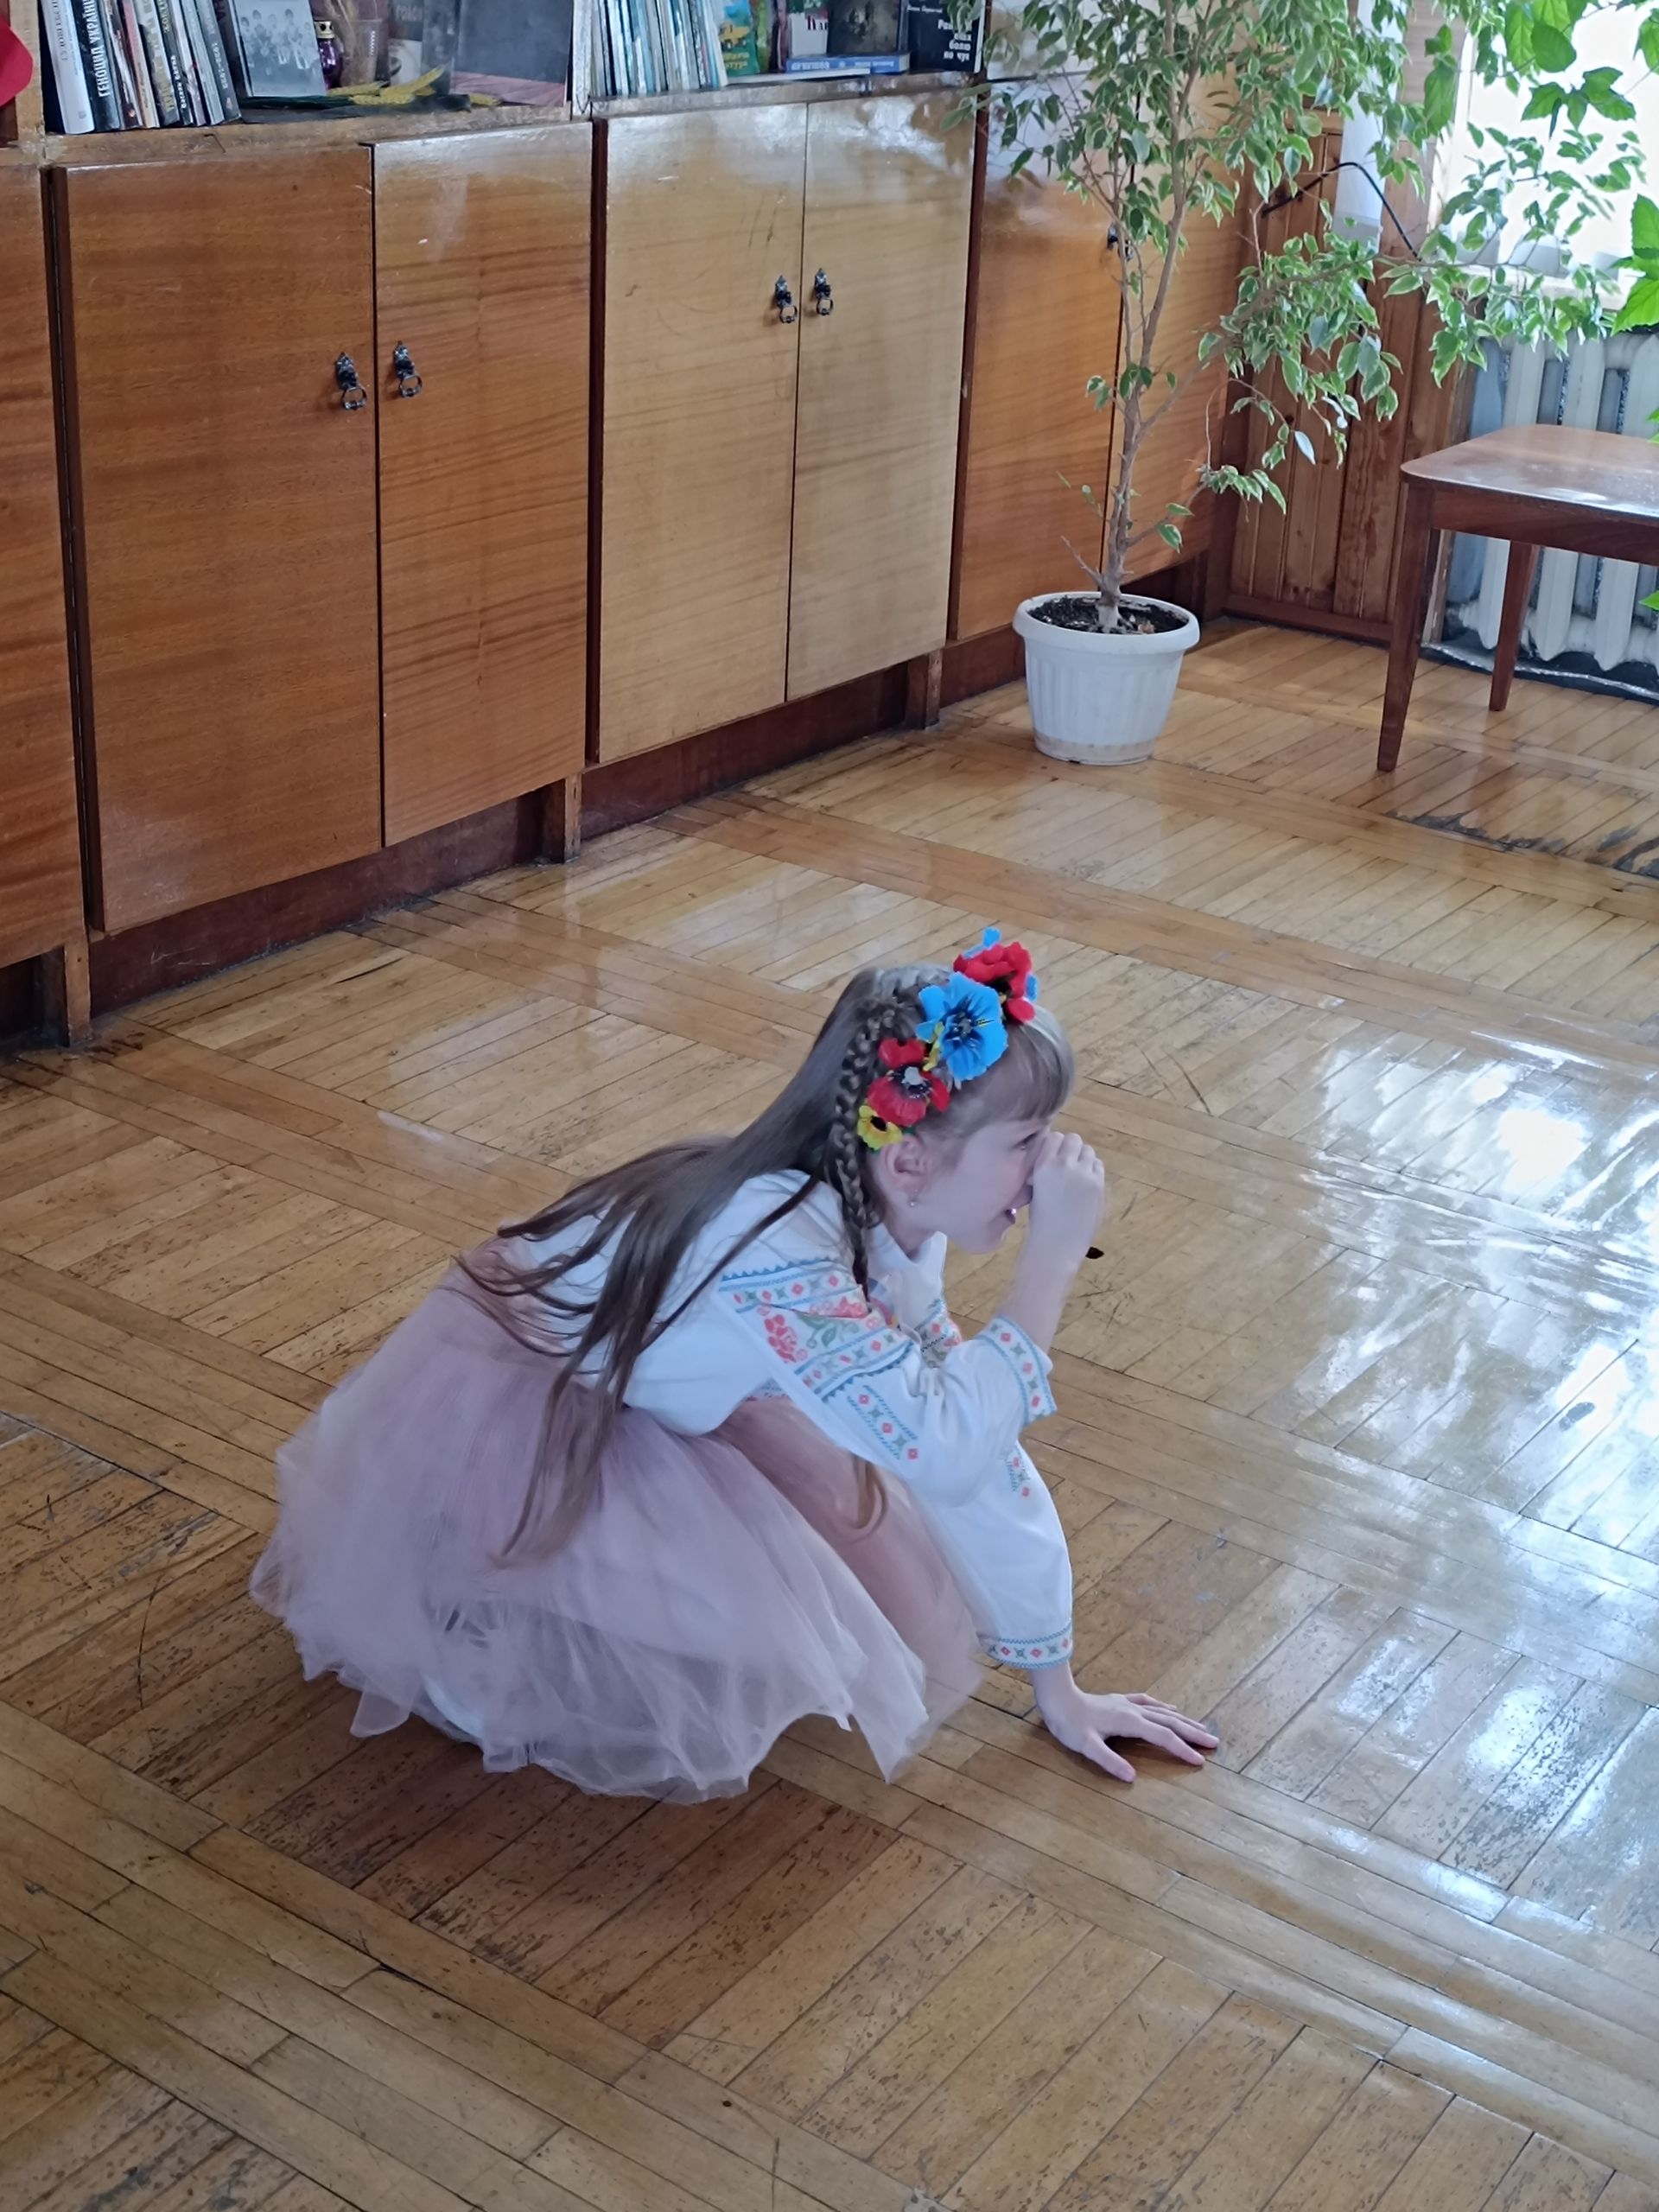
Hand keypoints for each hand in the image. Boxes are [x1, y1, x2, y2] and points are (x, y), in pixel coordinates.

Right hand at [1026, 1131, 1105, 1268]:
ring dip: (1084, 1158)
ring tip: (1078, 1174)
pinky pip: (1098, 1165)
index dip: (1056, 1145)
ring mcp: (1083, 1174)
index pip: (1054, 1137)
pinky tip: (1087, 1183)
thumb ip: (1046, 1167)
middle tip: (1069, 1165)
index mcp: (1042, 1166)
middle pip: (1073, 1139)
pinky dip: (1093, 1170)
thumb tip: (1057, 1154)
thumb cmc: (1041, 1219)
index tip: (1055, 1157)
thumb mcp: (1035, 1186)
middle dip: (1071, 1149)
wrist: (1056, 1244)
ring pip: (1088, 1150)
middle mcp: (1063, 1165)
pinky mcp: (1098, 1184)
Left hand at [1032, 1669, 1218, 1782]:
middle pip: (1170, 1722)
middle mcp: (1134, 1711)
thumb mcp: (1086, 1746)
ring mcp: (1128, 1704)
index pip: (1163, 1737)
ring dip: (1184, 1720)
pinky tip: (1171, 1707)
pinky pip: (1149, 1702)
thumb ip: (1109, 1761)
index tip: (1201, 1761)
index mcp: (1130, 1722)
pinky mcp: (1120, 1701)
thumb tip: (1132, 1778)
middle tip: (1215, 1742)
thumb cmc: (1070, 1724)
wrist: (1058, 1698)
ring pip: (1163, 1711)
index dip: (1182, 1749)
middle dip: (1193, 1733)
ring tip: (1202, 1728)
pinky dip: (1164, 1707)